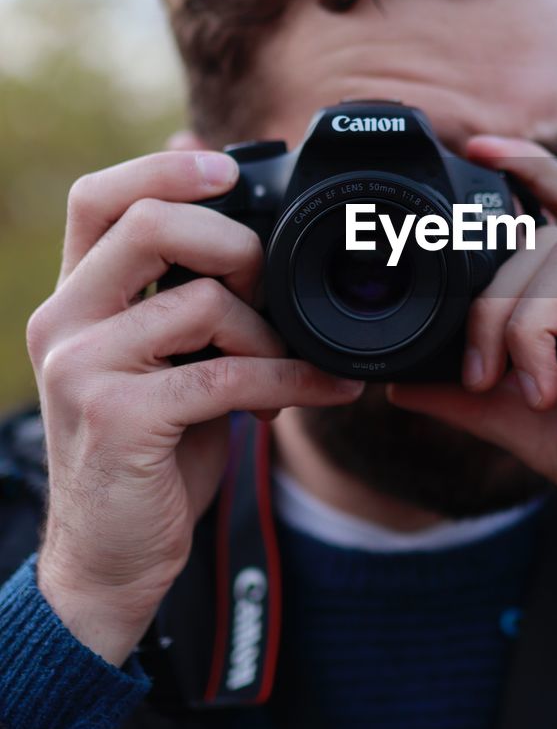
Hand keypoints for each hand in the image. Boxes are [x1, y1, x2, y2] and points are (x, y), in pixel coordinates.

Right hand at [27, 151, 363, 665]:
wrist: (110, 561)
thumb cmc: (151, 456)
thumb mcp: (163, 365)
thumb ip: (184, 301)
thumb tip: (238, 228)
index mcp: (75, 299)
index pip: (97, 197)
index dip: (162, 167)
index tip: (228, 171)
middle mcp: (63, 321)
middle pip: (145, 223)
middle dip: (234, 242)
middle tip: (271, 288)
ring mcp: (81, 367)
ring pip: (199, 300)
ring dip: (268, 332)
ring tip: (287, 367)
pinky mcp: (116, 417)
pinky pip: (224, 373)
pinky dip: (288, 378)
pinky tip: (320, 390)